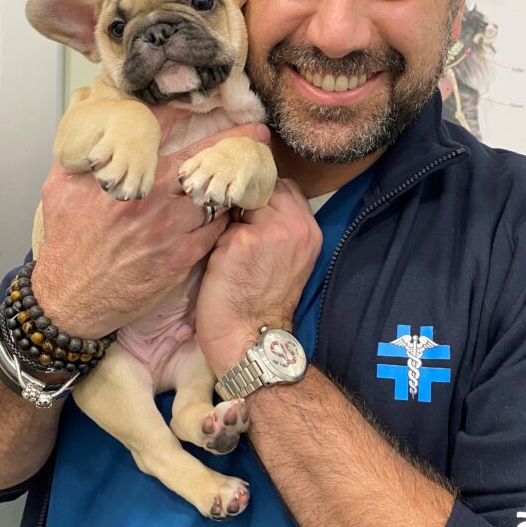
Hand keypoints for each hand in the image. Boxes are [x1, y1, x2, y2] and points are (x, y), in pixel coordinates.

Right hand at [32, 123, 270, 338]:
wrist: (71, 298)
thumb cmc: (66, 243)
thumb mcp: (60, 186)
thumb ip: (83, 153)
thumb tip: (97, 127)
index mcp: (123, 175)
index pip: (160, 129)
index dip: (184, 111)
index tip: (204, 102)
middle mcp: (151, 198)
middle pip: (202, 159)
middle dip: (232, 142)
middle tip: (257, 133)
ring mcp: (169, 229)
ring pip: (215, 195)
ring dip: (234, 182)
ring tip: (255, 169)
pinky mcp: (181, 256)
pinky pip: (214, 228)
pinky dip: (225, 215)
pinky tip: (234, 208)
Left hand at [195, 179, 322, 376]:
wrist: (250, 339)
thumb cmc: (262, 301)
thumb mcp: (286, 257)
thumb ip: (279, 225)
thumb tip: (250, 199)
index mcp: (309, 229)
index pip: (284, 187)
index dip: (263, 195)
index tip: (249, 212)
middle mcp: (296, 225)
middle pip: (263, 187)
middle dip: (245, 201)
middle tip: (234, 226)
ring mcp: (271, 231)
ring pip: (240, 200)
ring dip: (231, 217)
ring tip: (228, 246)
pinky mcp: (242, 241)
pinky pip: (221, 223)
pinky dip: (216, 238)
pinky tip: (218, 259)